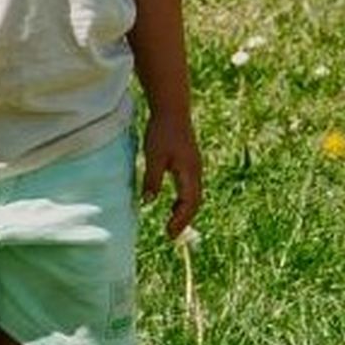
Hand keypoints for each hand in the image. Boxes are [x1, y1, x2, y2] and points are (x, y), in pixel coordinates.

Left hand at [141, 112, 202, 237]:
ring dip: (185, 211)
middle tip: (171, 234)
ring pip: (194, 196)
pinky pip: (191, 188)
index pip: (188, 204)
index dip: (180, 221)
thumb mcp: (153, 157)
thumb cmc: (162, 132)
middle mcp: (196, 172)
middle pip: (195, 203)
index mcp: (189, 172)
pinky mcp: (191, 163)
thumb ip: (152, 180)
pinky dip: (185, 200)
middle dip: (184, 220)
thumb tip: (149, 202)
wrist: (172, 110)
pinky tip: (174, 204)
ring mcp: (195, 167)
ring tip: (172, 223)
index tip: (169, 234)